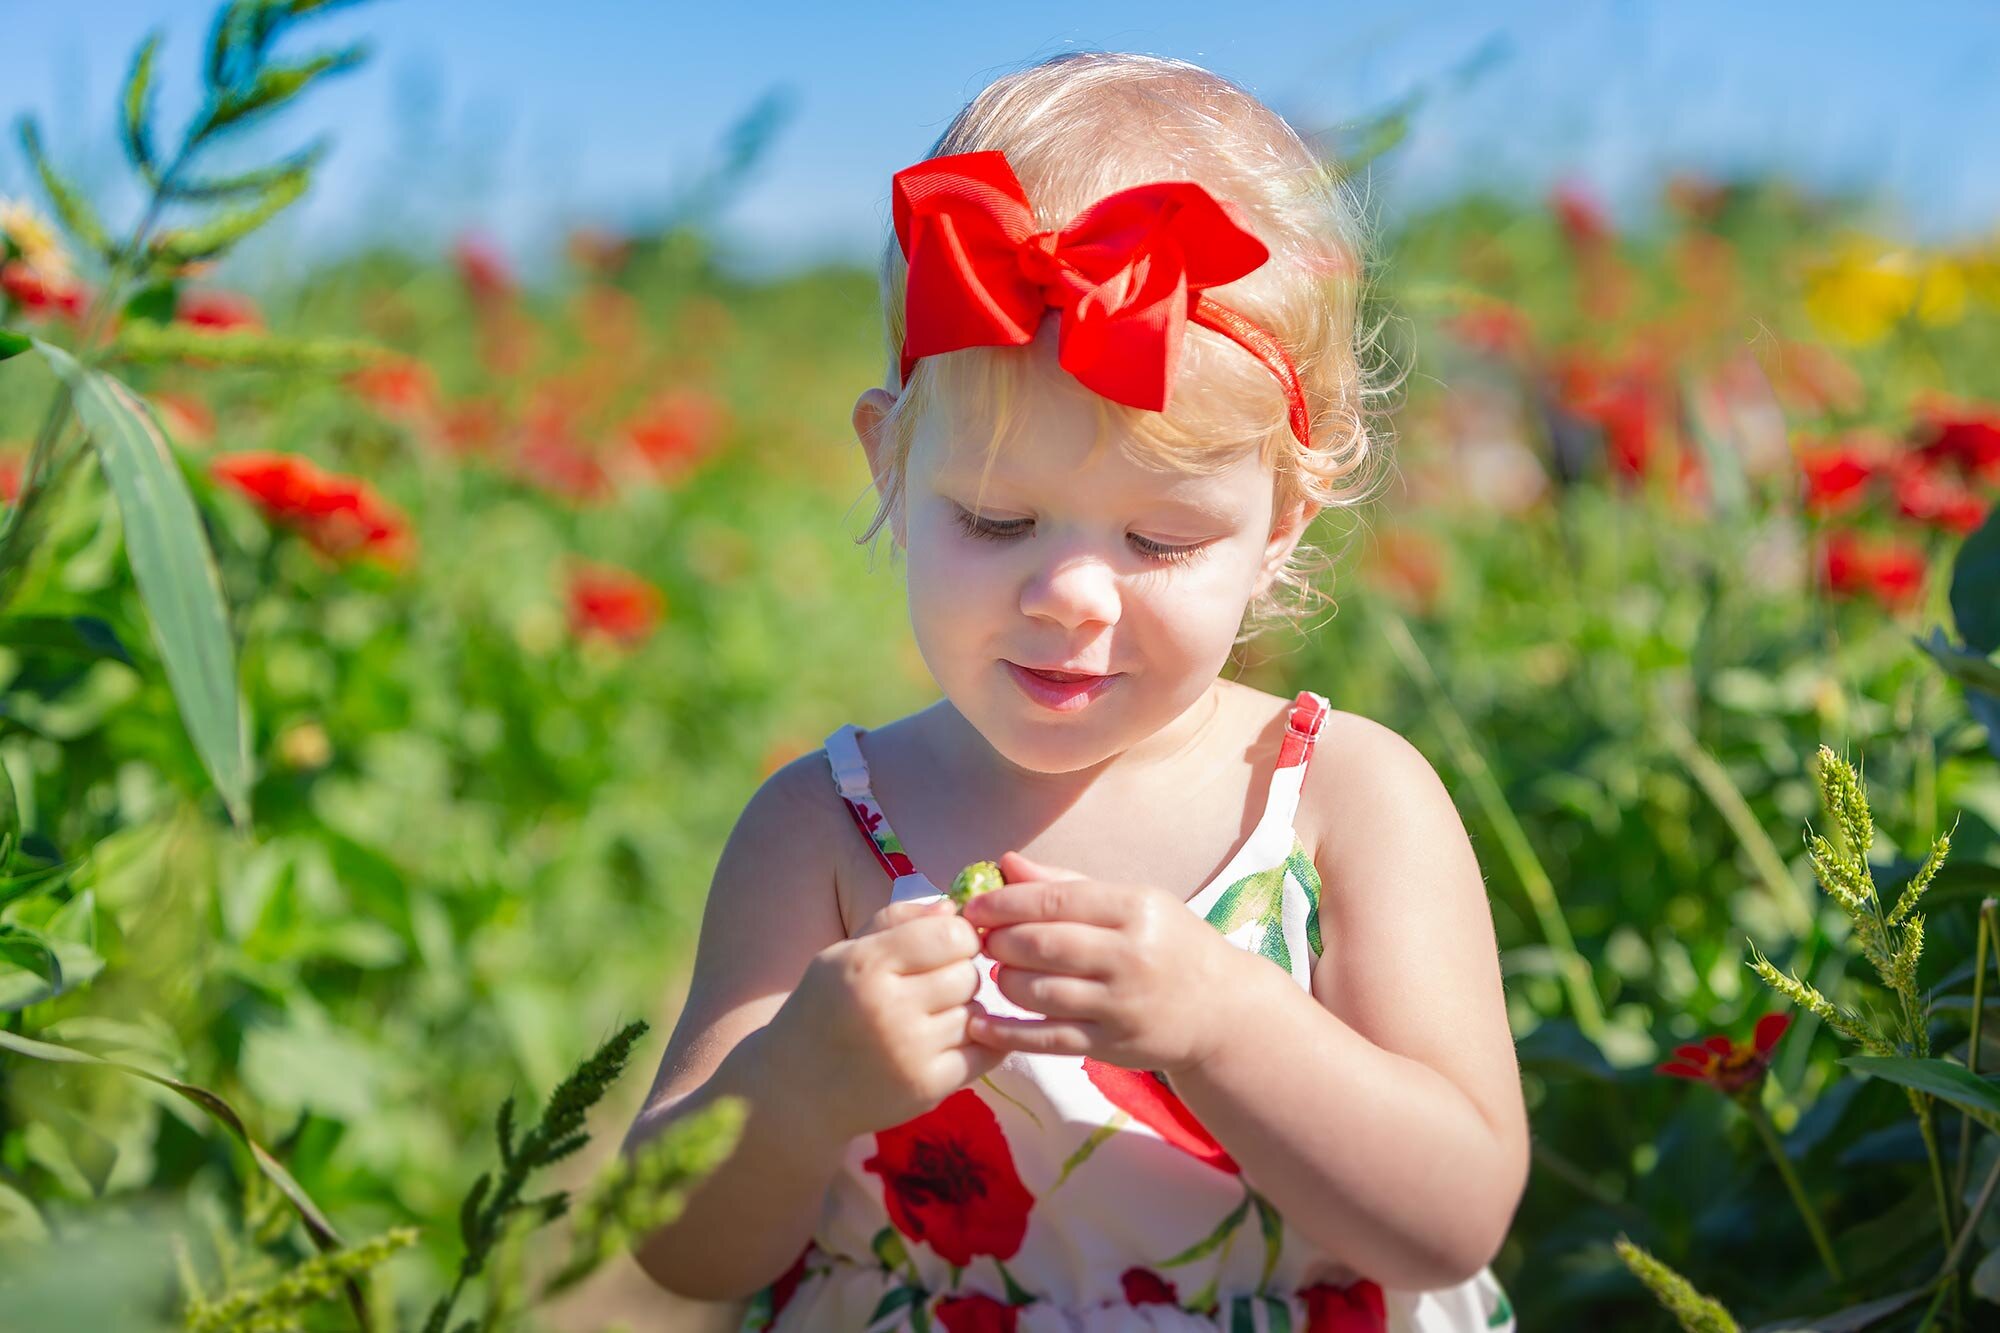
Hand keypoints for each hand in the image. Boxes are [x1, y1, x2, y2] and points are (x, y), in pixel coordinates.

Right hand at [764, 897, 1005, 1142]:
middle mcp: (889, 1007)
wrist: (794, 1091)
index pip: (951, 934)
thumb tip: (955, 907)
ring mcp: (911, 1052)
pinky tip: (953, 1040)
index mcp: (866, 965)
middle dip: (958, 974)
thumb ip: (896, 921)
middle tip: (934, 987)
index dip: (957, 937)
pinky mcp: (927, 1089)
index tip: (944, 947)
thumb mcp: (843, 954)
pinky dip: (979, 1042)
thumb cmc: (822, 1012)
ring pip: (977, 1013)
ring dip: (964, 1011)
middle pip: (968, 973)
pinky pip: (986, 1053)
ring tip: (933, 1017)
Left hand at [961, 851, 1255, 1077]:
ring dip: (1004, 981)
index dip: (1005, 902)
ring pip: (1040, 992)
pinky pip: (1047, 1040)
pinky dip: (1007, 1033)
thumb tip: (1006, 864)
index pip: (1055, 900)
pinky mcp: (1113, 1045)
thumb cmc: (1170, 945)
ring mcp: (1121, 1005)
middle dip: (999, 941)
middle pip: (1042, 946)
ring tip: (997, 972)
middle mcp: (1131, 956)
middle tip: (980, 939)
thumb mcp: (1133, 903)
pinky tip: (983, 1024)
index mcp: (1136, 909)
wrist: (1221, 1010)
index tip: (974, 906)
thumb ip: (1067, 884)